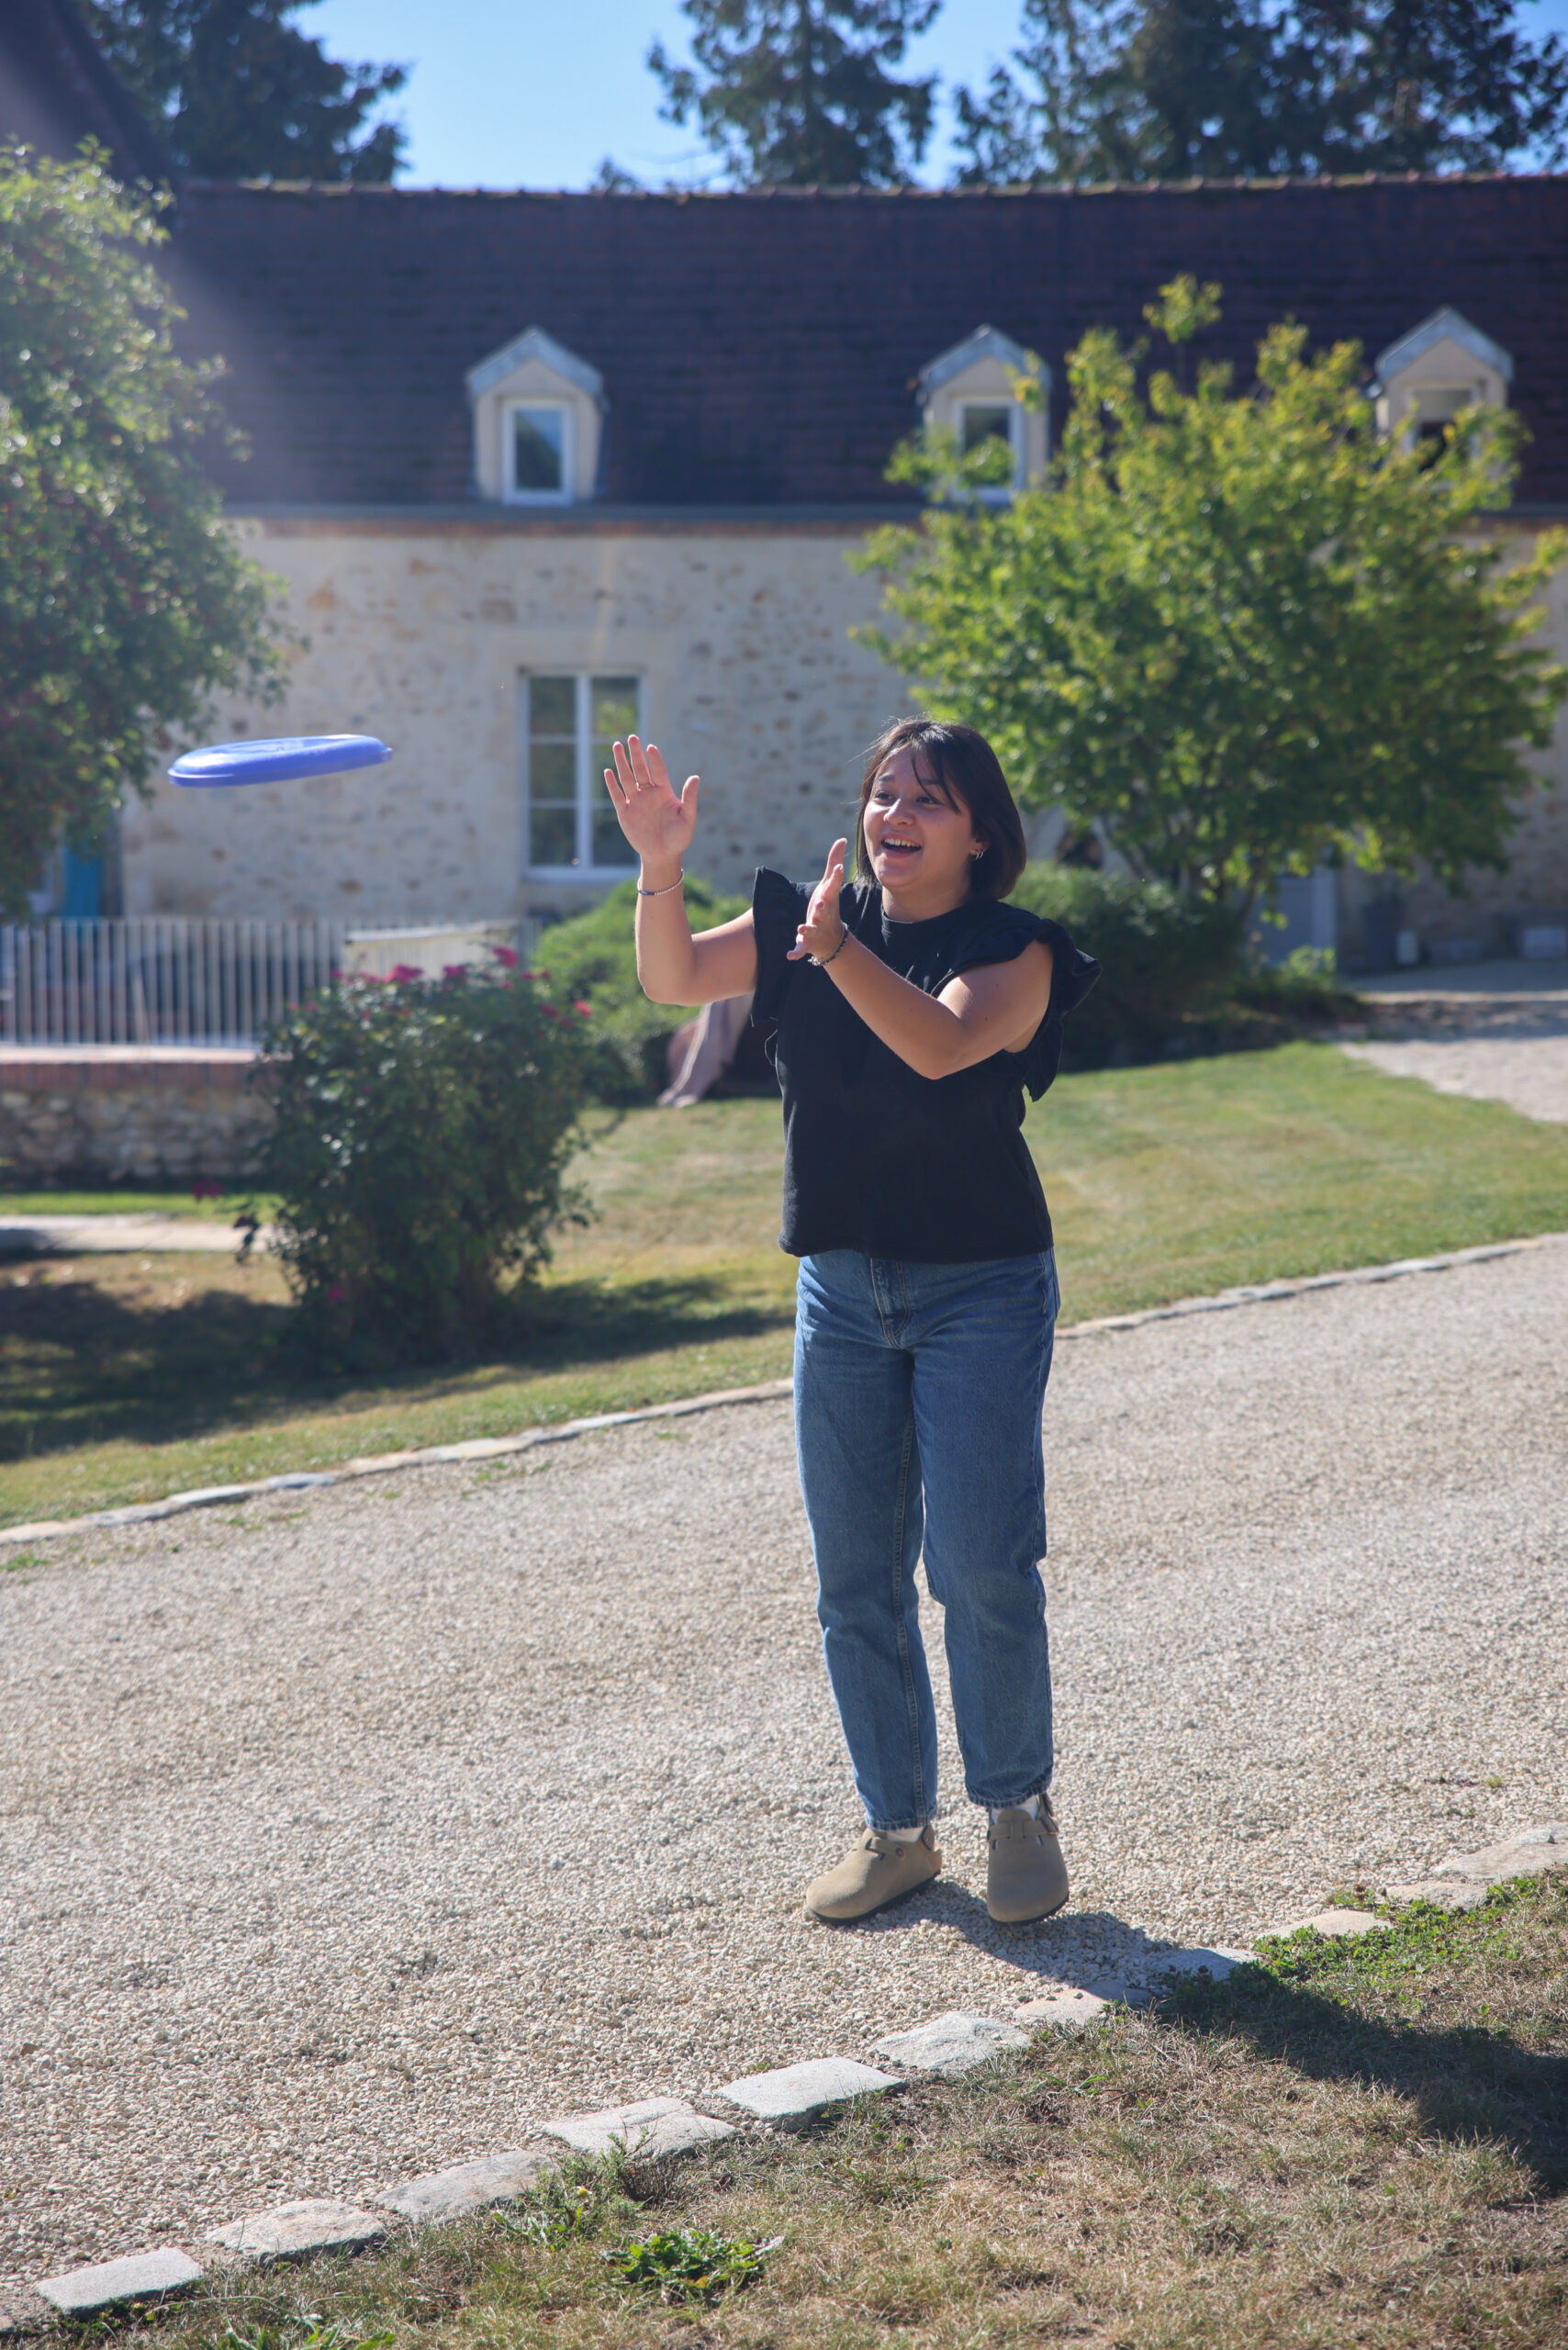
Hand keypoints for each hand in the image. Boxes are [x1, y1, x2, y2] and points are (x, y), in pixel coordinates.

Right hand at [603, 735, 697, 874]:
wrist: (663, 856)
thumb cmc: (679, 838)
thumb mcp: (688, 818)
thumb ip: (690, 798)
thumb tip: (695, 777)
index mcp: (664, 792)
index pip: (658, 771)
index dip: (654, 759)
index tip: (651, 747)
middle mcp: (649, 794)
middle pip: (640, 769)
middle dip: (635, 754)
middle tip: (632, 737)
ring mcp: (635, 802)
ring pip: (627, 778)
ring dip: (621, 763)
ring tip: (616, 746)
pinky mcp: (624, 813)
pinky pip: (617, 795)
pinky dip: (612, 784)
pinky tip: (608, 771)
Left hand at [787, 839, 848, 961]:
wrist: (832, 941)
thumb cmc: (828, 907)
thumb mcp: (829, 885)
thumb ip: (833, 862)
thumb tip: (842, 839)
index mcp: (828, 899)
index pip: (832, 886)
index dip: (835, 877)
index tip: (838, 868)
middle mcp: (823, 914)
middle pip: (823, 909)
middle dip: (822, 906)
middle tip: (820, 902)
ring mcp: (816, 929)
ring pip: (812, 929)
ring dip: (808, 928)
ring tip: (802, 927)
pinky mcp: (807, 943)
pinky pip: (801, 948)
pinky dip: (796, 952)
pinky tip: (789, 956)